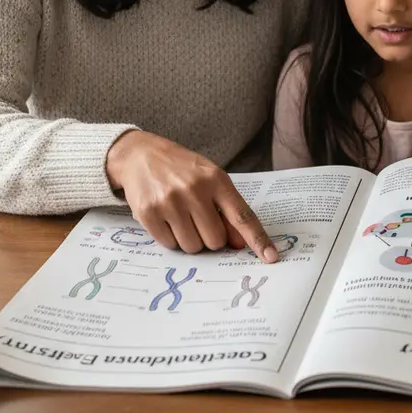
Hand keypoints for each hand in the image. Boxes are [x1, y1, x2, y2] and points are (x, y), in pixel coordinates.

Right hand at [105, 130, 276, 260]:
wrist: (139, 155)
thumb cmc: (181, 169)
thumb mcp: (209, 178)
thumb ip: (227, 208)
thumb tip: (241, 243)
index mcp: (215, 179)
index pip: (242, 215)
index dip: (258, 238)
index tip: (271, 257)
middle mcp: (194, 190)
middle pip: (215, 240)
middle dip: (210, 237)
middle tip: (199, 220)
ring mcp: (170, 202)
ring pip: (193, 247)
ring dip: (190, 239)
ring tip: (181, 217)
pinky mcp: (148, 214)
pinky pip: (169, 245)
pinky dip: (170, 238)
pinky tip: (165, 217)